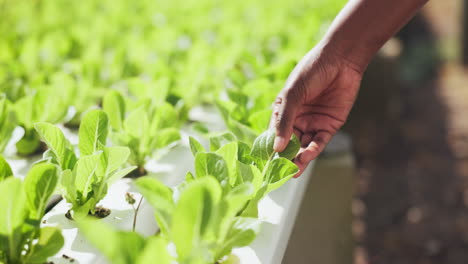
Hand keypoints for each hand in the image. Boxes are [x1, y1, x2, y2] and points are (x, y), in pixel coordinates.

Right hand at [271, 43, 362, 176]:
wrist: (341, 60)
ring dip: (299, 159)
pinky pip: (319, 142)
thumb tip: (276, 147)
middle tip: (281, 171)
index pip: (274, 134)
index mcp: (283, 110)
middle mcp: (297, 119)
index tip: (267, 163)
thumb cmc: (312, 70)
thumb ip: (285, 121)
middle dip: (286, 158)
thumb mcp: (293, 94)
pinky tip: (307, 156)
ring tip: (294, 171)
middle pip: (289, 144)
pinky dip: (313, 150)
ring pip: (304, 146)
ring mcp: (313, 123)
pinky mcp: (329, 125)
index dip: (271, 148)